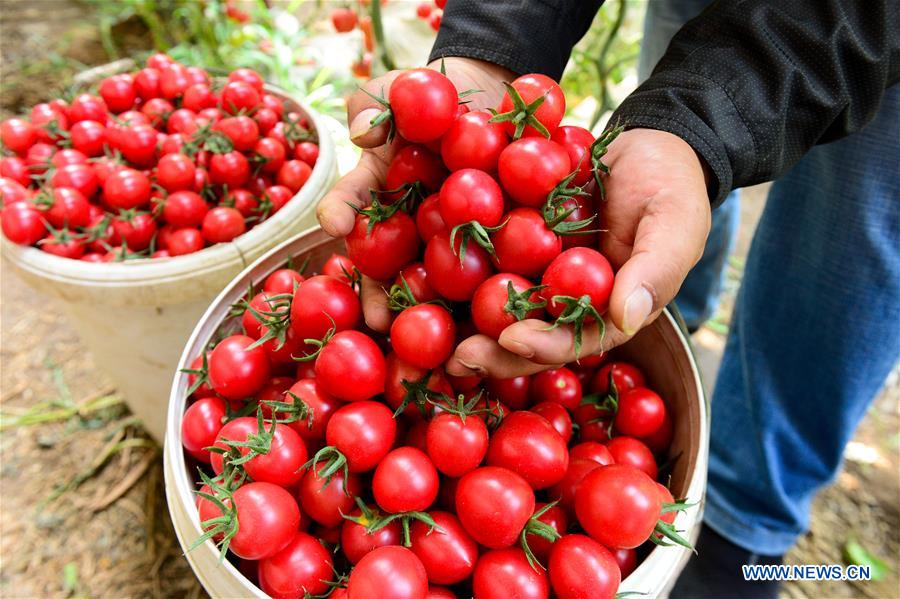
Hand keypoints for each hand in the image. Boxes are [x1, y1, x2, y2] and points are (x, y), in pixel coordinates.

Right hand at [316, 57, 512, 330]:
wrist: (493, 99)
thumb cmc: (436, 94)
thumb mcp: (402, 89)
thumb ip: (375, 104)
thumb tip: (362, 134)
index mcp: (382, 195)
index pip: (357, 211)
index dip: (343, 214)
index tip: (334, 225)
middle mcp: (411, 228)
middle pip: (394, 269)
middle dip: (384, 297)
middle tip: (379, 323)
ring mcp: (453, 242)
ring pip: (441, 286)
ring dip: (436, 317)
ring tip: (433, 348)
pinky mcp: (497, 247)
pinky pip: (495, 275)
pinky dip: (493, 302)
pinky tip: (498, 329)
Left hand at [446, 128, 711, 376]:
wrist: (648, 140)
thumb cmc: (671, 184)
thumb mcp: (675, 222)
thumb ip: (655, 269)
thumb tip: (626, 317)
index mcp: (608, 308)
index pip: (574, 341)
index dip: (542, 347)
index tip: (510, 339)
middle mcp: (567, 298)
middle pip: (526, 334)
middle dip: (490, 349)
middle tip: (453, 355)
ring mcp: (539, 270)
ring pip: (498, 302)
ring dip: (463, 317)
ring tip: (426, 325)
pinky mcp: (517, 239)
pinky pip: (486, 254)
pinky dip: (458, 263)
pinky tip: (422, 267)